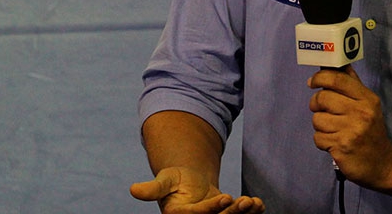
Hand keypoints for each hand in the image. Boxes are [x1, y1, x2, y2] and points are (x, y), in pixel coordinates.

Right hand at [130, 166, 264, 212]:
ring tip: (253, 203)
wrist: (189, 182)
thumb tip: (133, 190)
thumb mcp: (165, 180)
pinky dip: (251, 213)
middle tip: (244, 201)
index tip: (226, 197)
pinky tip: (259, 204)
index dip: (213, 209)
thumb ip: (153, 188)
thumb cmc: (175, 180)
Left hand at [308, 65, 391, 189]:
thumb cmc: (372, 130)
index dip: (320, 77)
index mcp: (367, 98)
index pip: (337, 79)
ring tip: (333, 129)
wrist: (383, 164)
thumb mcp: (368, 104)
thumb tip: (338, 63)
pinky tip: (334, 142)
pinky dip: (322, 141)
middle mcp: (360, 112)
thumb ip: (352, 84)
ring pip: (317, 119)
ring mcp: (351, 131)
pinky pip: (318, 138)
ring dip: (320, 125)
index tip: (312, 82)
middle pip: (322, 98)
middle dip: (316, 104)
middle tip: (322, 109)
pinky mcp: (341, 147)